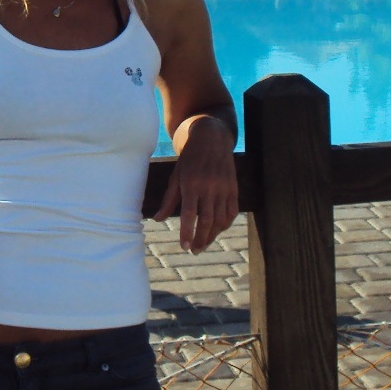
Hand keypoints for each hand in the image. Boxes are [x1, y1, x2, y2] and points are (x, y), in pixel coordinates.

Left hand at [153, 116, 238, 253]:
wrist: (212, 138)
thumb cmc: (189, 159)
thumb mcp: (175, 176)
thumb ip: (169, 200)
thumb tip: (157, 220)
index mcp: (191, 183)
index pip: (190, 214)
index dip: (187, 232)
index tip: (184, 247)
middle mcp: (209, 187)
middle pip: (207, 220)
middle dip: (201, 239)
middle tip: (194, 251)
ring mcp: (223, 188)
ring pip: (220, 219)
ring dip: (212, 235)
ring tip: (203, 244)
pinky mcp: (233, 188)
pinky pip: (232, 212)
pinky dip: (225, 224)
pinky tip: (217, 231)